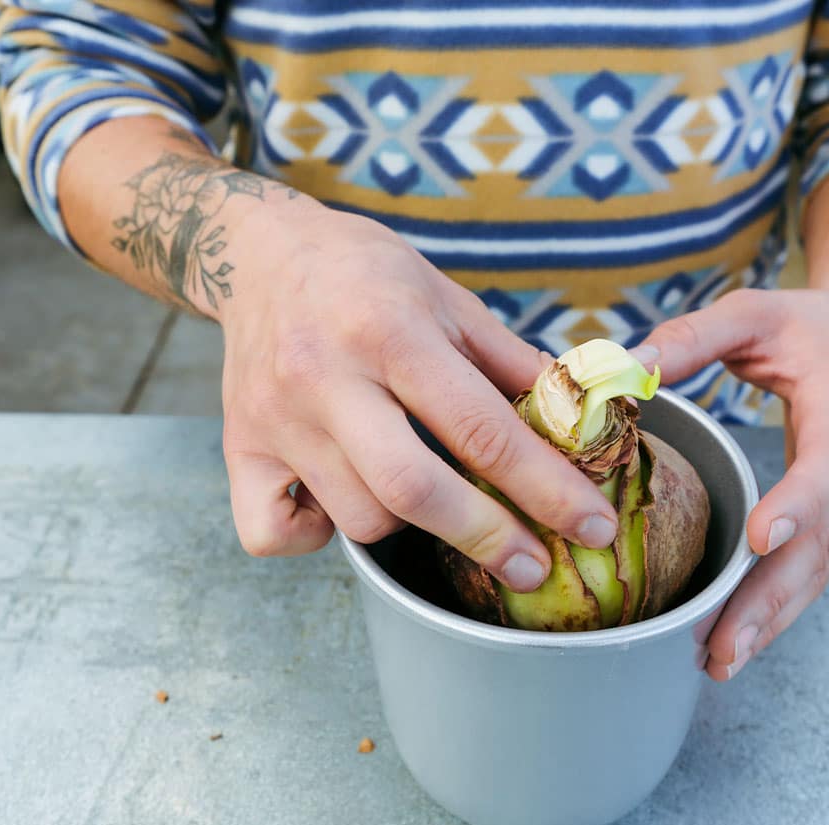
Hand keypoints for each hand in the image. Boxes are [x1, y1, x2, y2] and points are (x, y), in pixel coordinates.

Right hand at [215, 202, 619, 588]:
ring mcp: (275, 420)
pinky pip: (272, 534)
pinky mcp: (238, 451)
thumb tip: (586, 424)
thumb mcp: (450, 300)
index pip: (480, 428)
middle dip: (487, 537)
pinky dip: (318, 537)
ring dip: (410, 524)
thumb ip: (514, 365)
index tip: (590, 526)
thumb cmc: (367, 277)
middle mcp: (325, 378)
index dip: (545, 488)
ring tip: (426, 492)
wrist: (260, 253)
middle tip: (534, 567)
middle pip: (413, 491)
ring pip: (357, 518)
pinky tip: (342, 503)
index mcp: (391, 331)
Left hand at [639, 284, 828, 680]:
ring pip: (814, 572)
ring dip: (770, 620)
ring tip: (722, 661)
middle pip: (818, 544)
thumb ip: (695, 336)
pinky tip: (734, 644)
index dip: (797, 502)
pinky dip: (774, 611)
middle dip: (770, 599)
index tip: (762, 538)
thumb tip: (629, 368)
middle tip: (725, 644)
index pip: (826, 463)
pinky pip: (807, 573)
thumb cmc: (809, 325)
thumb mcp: (753, 312)